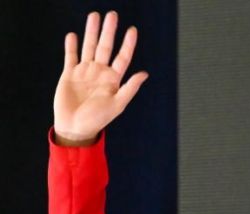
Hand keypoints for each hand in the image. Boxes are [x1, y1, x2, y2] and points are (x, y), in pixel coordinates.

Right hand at [53, 11, 147, 145]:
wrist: (75, 127)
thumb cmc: (98, 119)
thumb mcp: (118, 104)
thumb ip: (130, 88)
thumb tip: (144, 73)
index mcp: (113, 79)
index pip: (122, 57)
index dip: (128, 44)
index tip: (132, 30)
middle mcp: (100, 72)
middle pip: (105, 46)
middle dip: (108, 31)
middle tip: (112, 14)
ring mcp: (85, 72)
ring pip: (89, 47)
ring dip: (91, 32)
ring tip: (94, 16)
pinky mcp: (69, 74)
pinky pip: (71, 56)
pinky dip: (72, 46)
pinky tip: (73, 35)